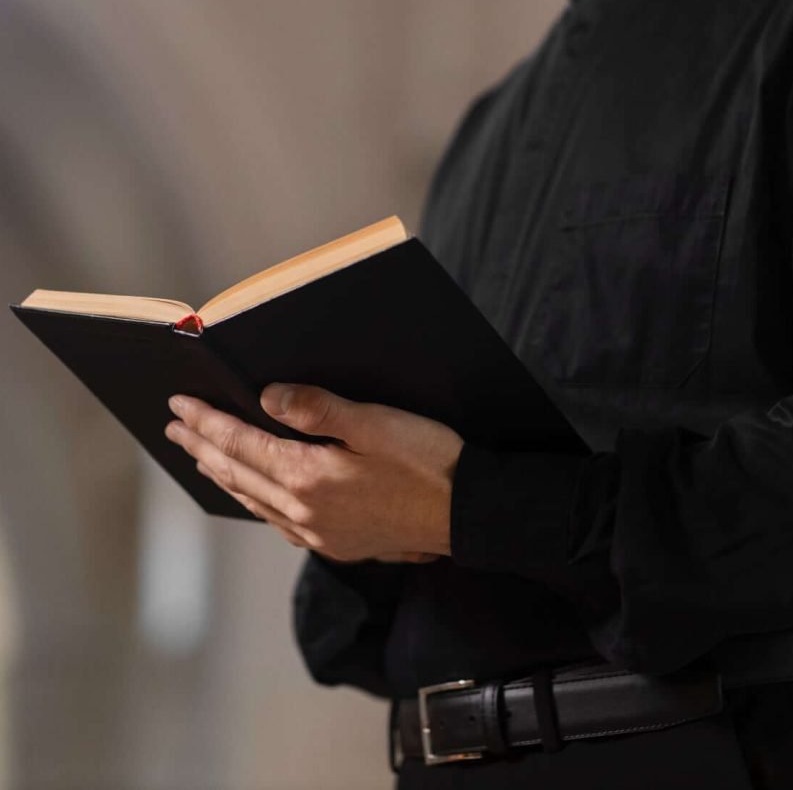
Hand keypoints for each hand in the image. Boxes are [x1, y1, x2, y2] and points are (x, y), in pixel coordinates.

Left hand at [163, 384, 462, 562]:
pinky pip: (278, 522)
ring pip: (254, 500)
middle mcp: (305, 512)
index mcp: (310, 477)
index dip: (208, 422)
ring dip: (223, 475)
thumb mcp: (376, 423)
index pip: (242, 444)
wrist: (468, 513)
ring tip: (200, 458)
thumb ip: (318, 410)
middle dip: (202, 447)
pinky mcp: (338, 544)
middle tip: (174, 429)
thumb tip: (266, 398)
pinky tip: (255, 496)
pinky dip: (254, 501)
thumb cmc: (428, 461)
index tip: (179, 406)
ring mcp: (319, 533)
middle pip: (238, 474)